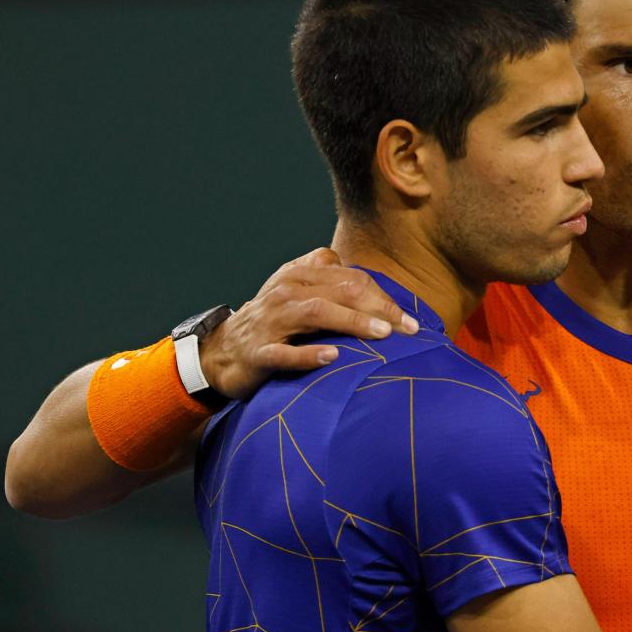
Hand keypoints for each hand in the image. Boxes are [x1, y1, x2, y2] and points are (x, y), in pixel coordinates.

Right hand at [199, 248, 418, 398]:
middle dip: (379, 308)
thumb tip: (375, 286)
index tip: (410, 321)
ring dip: (352, 322)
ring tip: (382, 334)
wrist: (221, 351)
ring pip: (317, 313)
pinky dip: (309, 355)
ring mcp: (271, 321)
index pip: (352, 279)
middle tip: (409, 329)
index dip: (384, 297)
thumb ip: (332, 281)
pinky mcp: (258, 352)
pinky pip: (284, 353)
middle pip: (341, 290)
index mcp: (300, 274)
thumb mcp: (299, 292)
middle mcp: (287, 291)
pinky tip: (333, 357)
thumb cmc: (273, 322)